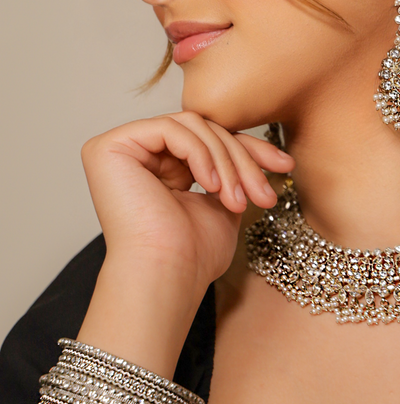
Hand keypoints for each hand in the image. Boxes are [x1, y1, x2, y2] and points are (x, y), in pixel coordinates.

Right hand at [76, 112, 293, 375]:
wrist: (167, 277)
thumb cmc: (192, 255)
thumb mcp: (224, 203)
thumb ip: (231, 173)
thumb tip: (262, 153)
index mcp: (157, 167)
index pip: (210, 140)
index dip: (250, 149)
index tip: (285, 166)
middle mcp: (135, 154)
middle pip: (204, 130)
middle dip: (243, 159)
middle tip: (264, 193)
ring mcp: (119, 148)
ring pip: (193, 126)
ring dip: (226, 161)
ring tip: (237, 200)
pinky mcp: (109, 147)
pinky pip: (171, 128)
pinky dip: (200, 153)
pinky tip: (210, 186)